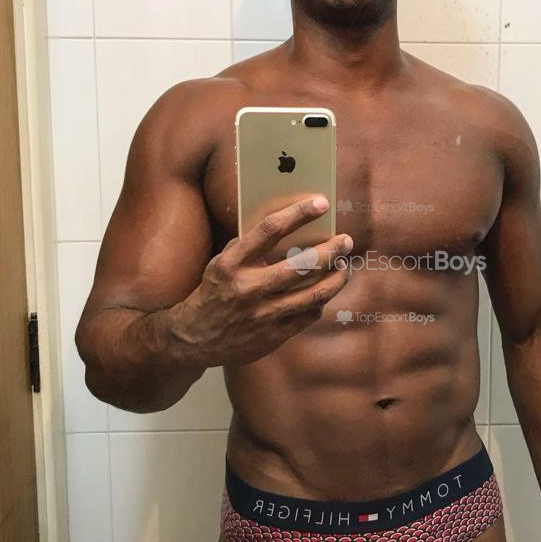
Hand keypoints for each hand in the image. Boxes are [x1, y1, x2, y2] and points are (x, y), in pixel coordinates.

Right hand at [167, 196, 351, 366]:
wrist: (194, 338)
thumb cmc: (214, 291)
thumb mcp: (221, 263)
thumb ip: (248, 246)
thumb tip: (286, 225)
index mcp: (232, 264)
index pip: (270, 230)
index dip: (299, 213)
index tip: (321, 203)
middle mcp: (249, 288)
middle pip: (302, 265)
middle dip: (331, 250)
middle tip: (346, 240)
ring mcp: (263, 315)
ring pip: (314, 294)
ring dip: (336, 278)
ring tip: (344, 267)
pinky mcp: (273, 336)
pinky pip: (308, 315)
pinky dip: (320, 301)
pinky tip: (324, 292)